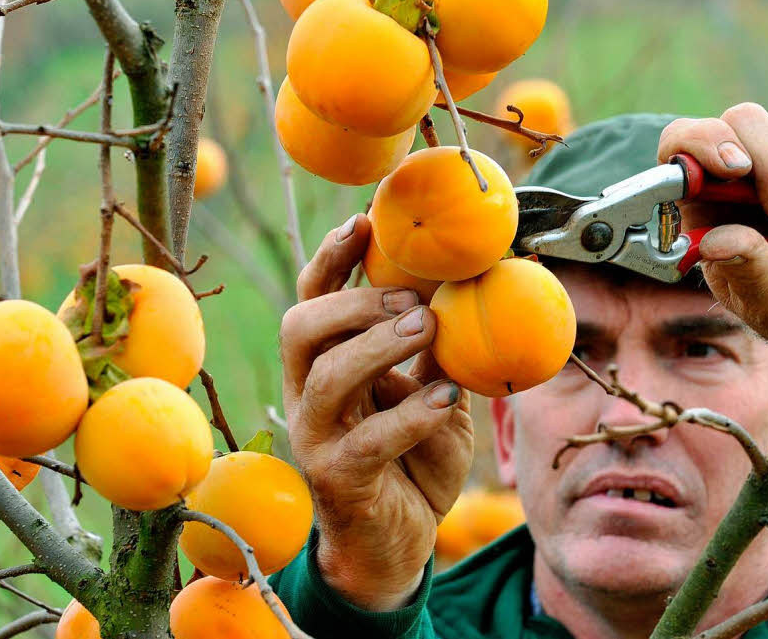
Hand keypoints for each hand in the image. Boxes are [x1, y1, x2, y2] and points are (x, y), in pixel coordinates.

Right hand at [280, 213, 472, 610]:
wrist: (396, 544)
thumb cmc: (414, 462)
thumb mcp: (432, 395)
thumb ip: (435, 352)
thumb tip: (467, 287)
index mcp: (326, 366)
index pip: (312, 301)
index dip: (330, 259)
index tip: (363, 223)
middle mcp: (308, 396)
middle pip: (301, 328)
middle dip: (353, 302)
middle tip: (411, 300)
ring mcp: (316, 440)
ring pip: (325, 377)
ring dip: (378, 345)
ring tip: (426, 327)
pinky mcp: (338, 480)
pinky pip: (368, 439)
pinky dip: (410, 412)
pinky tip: (445, 396)